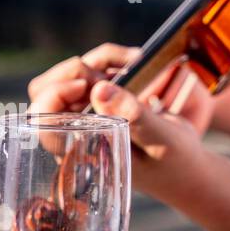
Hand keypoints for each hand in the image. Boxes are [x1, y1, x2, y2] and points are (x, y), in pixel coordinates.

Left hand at [27, 44, 211, 202]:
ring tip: (132, 61)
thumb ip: (133, 116)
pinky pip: (89, 75)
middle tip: (110, 74)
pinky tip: (134, 62)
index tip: (94, 84)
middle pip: (43, 93)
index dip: (58, 94)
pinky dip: (108, 61)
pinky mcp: (100, 106)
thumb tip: (99, 90)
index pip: (42, 122)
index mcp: (81, 153)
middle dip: (73, 71)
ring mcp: (85, 119)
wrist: (187, 169)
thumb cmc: (174, 161)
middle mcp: (75, 135)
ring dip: (95, 62)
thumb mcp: (162, 139)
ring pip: (64, 78)